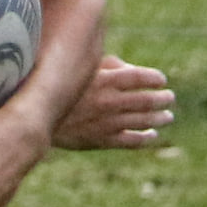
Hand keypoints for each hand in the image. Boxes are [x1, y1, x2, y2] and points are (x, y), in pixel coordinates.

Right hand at [50, 56, 173, 150]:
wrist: (36, 118)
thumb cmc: (59, 88)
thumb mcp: (82, 68)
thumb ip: (108, 65)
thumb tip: (131, 70)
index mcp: (105, 80)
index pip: (140, 77)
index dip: (155, 78)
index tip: (161, 79)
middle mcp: (109, 102)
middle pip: (146, 100)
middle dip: (162, 99)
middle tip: (169, 98)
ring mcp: (107, 123)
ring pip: (143, 121)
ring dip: (159, 118)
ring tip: (168, 116)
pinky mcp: (101, 140)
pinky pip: (130, 141)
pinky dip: (145, 138)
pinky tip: (152, 135)